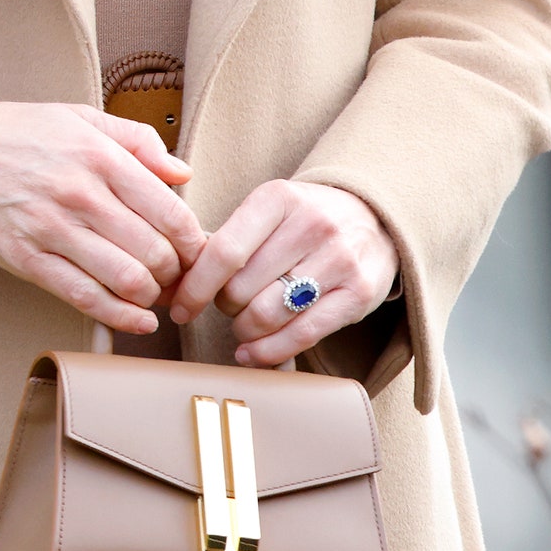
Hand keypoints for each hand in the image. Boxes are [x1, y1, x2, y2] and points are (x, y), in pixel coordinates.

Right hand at [0, 98, 203, 334]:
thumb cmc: (14, 131)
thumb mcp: (79, 116)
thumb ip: (137, 140)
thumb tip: (182, 173)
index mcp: (101, 155)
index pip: (171, 213)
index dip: (193, 242)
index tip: (194, 251)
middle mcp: (81, 193)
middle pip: (155, 252)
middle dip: (176, 274)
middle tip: (176, 277)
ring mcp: (52, 229)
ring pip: (127, 279)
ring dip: (150, 296)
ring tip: (152, 293)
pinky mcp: (26, 259)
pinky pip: (84, 298)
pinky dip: (120, 317)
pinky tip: (138, 321)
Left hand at [168, 179, 400, 367]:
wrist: (373, 216)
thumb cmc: (302, 220)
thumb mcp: (267, 211)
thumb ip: (226, 239)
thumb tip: (177, 281)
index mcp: (278, 198)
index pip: (224, 251)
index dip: (195, 287)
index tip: (179, 308)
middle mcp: (312, 224)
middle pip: (242, 289)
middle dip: (223, 307)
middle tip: (227, 306)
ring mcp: (339, 259)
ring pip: (268, 315)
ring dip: (244, 331)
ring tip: (243, 327)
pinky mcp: (358, 294)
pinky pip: (302, 335)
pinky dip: (268, 352)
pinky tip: (252, 352)